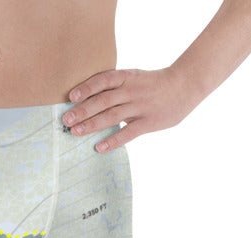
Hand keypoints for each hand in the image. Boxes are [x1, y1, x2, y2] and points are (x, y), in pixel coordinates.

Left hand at [62, 66, 196, 152]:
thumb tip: (91, 100)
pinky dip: (113, 140)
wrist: (184, 85)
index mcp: (127, 77)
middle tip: (65, 120)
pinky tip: (99, 147)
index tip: (70, 97)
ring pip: (112, 115)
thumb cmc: (154, 85)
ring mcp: (140, 106)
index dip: (86, 87)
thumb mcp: (135, 78)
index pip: (103, 80)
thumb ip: (116, 87)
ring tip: (75, 132)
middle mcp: (131, 90)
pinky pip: (128, 133)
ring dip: (92, 124)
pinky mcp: (148, 122)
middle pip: (103, 100)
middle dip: (83, 110)